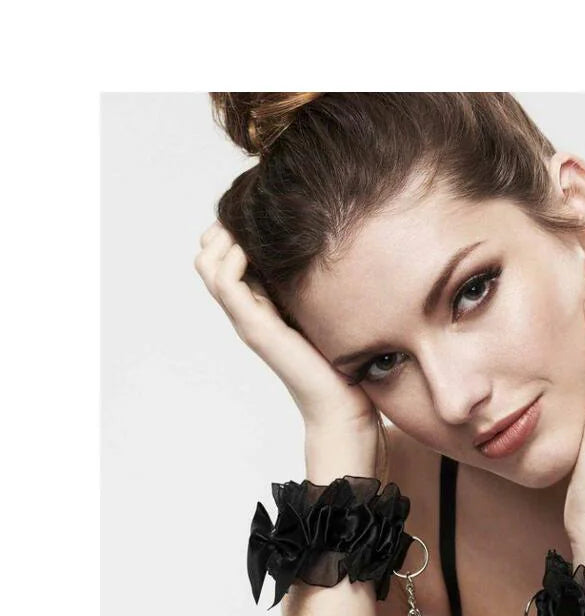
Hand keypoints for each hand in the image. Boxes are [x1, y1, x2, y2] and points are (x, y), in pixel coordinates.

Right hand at [193, 220, 379, 452]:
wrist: (345, 408)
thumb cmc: (345, 364)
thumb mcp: (329, 309)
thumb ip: (320, 284)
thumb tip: (333, 244)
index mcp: (262, 304)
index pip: (226, 253)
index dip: (236, 225)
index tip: (266, 207)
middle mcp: (248, 310)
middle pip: (209, 254)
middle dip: (226, 224)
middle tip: (260, 211)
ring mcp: (248, 319)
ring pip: (208, 263)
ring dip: (226, 235)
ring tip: (256, 226)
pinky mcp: (256, 327)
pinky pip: (225, 281)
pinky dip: (233, 256)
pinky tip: (261, 248)